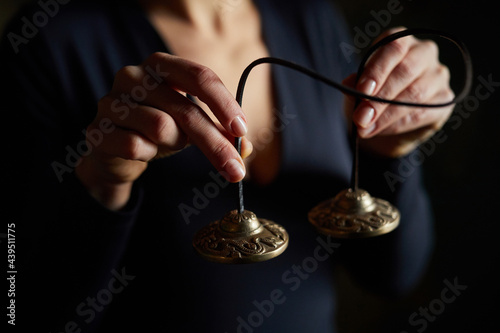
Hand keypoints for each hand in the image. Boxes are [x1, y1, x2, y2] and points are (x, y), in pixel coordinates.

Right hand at [76, 53, 251, 209]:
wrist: (114, 149)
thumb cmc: (157, 129)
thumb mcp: (191, 124)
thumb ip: (218, 131)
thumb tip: (246, 149)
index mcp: (161, 65)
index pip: (200, 76)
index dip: (224, 103)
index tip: (242, 130)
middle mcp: (133, 75)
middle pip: (186, 109)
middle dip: (215, 144)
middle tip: (236, 170)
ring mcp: (111, 100)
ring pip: (162, 128)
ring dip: (173, 144)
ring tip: (165, 144)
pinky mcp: (98, 128)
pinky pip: (136, 146)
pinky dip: (148, 154)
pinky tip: (143, 151)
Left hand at [343, 27, 454, 157]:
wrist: (386, 121)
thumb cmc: (372, 95)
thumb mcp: (358, 87)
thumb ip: (355, 84)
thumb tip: (348, 84)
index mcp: (401, 41)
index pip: (394, 47)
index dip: (377, 69)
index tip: (362, 90)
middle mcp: (424, 52)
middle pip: (406, 70)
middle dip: (380, 97)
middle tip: (361, 117)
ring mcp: (438, 75)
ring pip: (415, 93)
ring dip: (387, 114)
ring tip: (366, 127)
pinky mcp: (444, 99)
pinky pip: (422, 112)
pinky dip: (398, 124)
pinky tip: (381, 130)